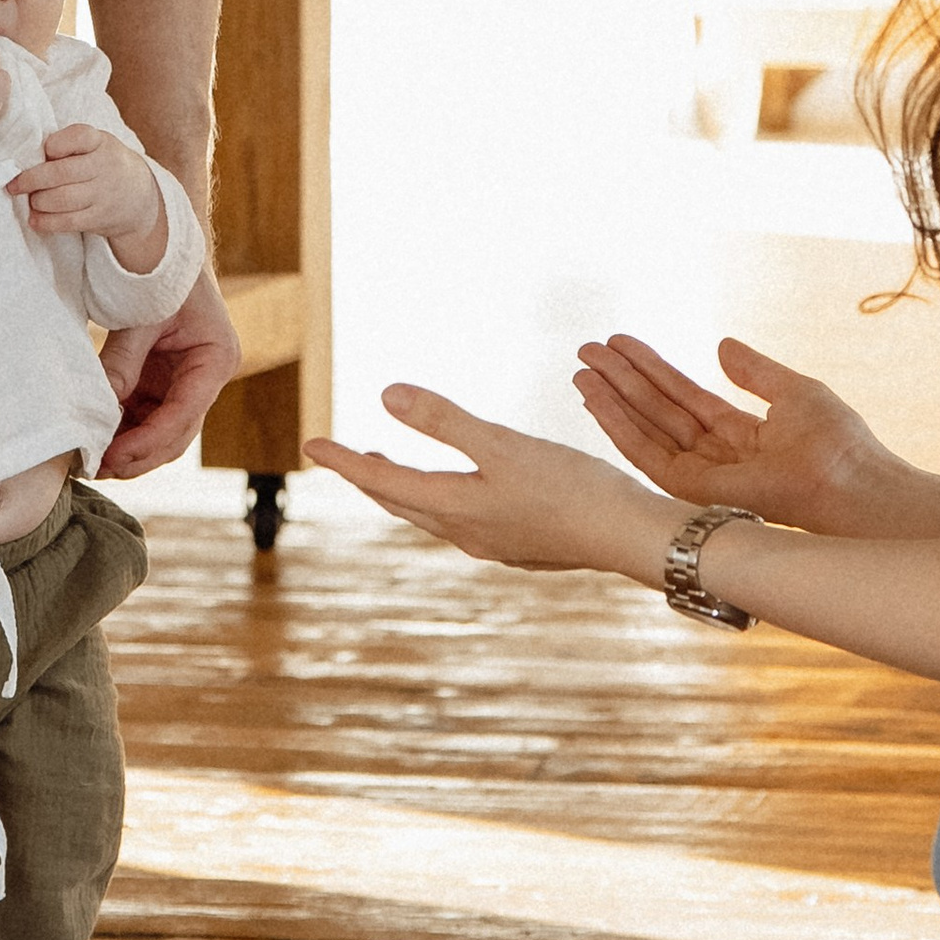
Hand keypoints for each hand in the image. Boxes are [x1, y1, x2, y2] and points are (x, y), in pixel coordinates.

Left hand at [8, 123, 164, 257]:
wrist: (139, 195)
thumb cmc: (103, 163)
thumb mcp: (95, 143)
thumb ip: (67, 144)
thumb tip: (27, 157)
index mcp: (100, 141)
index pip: (78, 136)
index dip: (54, 145)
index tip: (44, 152)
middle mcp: (105, 166)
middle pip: (61, 173)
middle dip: (31, 180)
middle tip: (14, 185)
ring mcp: (104, 194)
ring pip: (62, 199)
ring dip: (38, 201)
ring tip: (30, 200)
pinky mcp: (100, 218)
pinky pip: (68, 222)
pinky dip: (46, 222)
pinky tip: (35, 219)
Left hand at [98, 268, 240, 476]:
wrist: (163, 249)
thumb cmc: (162, 275)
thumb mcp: (141, 317)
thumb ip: (123, 362)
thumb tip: (97, 409)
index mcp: (216, 359)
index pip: (185, 412)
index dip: (150, 439)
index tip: (116, 454)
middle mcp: (206, 379)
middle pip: (178, 434)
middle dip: (140, 455)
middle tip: (101, 467)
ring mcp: (185, 385)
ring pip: (162, 434)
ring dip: (130, 450)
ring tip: (94, 463)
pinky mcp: (164, 385)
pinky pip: (146, 418)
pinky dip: (124, 432)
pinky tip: (98, 442)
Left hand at [310, 383, 671, 574]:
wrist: (629, 537)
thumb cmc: (570, 487)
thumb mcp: (502, 445)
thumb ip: (445, 420)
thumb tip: (385, 394)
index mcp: (455, 508)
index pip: (382, 483)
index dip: (344, 461)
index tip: (310, 445)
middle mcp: (467, 533)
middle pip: (403, 504)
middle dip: (372, 479)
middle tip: (348, 457)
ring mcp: (496, 543)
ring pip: (434, 516)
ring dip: (408, 491)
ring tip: (396, 471)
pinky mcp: (524, 545)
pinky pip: (465, 522)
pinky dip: (444, 501)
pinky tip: (466, 495)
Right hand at [572, 333, 888, 534]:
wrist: (852, 485)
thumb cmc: (839, 446)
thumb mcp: (794, 392)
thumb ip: (754, 371)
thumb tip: (720, 345)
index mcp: (740, 437)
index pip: (685, 398)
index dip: (653, 369)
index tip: (622, 343)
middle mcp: (715, 458)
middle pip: (658, 412)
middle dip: (622, 380)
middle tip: (587, 349)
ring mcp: (702, 476)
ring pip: (645, 431)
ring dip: (610, 399)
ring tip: (581, 369)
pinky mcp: (691, 490)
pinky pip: (645, 454)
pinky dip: (617, 424)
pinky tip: (595, 397)